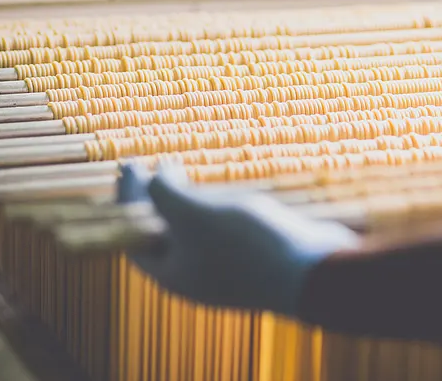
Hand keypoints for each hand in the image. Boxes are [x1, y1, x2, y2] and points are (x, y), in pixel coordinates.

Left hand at [120, 163, 358, 315]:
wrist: (313, 270)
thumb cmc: (247, 244)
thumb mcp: (194, 214)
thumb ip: (164, 194)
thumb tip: (153, 176)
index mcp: (173, 274)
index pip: (135, 236)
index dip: (128, 200)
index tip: (131, 164)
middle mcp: (195, 276)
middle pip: (164, 234)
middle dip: (156, 198)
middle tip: (154, 164)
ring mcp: (226, 269)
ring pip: (195, 231)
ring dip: (186, 200)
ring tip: (184, 170)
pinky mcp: (253, 258)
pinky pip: (222, 231)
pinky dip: (213, 207)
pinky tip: (221, 188)